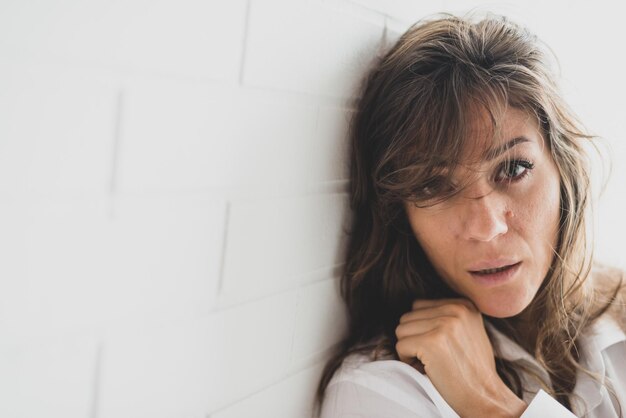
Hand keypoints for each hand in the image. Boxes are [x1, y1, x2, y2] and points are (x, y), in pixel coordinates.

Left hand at [395, 298, 526, 417]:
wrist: (486, 396)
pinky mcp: (431, 342)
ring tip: (430, 362)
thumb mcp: (468, 330)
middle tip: (432, 357)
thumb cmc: (473, 368)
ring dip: (410, 349)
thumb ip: (447, 316)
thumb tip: (414, 307)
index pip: (418, 306)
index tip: (438, 346)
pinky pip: (400, 345)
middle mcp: (455, 309)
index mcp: (463, 304)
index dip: (422, 330)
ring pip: (401, 330)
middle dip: (414, 339)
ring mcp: (444, 325)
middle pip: (408, 317)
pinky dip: (407, 360)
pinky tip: (426, 369)